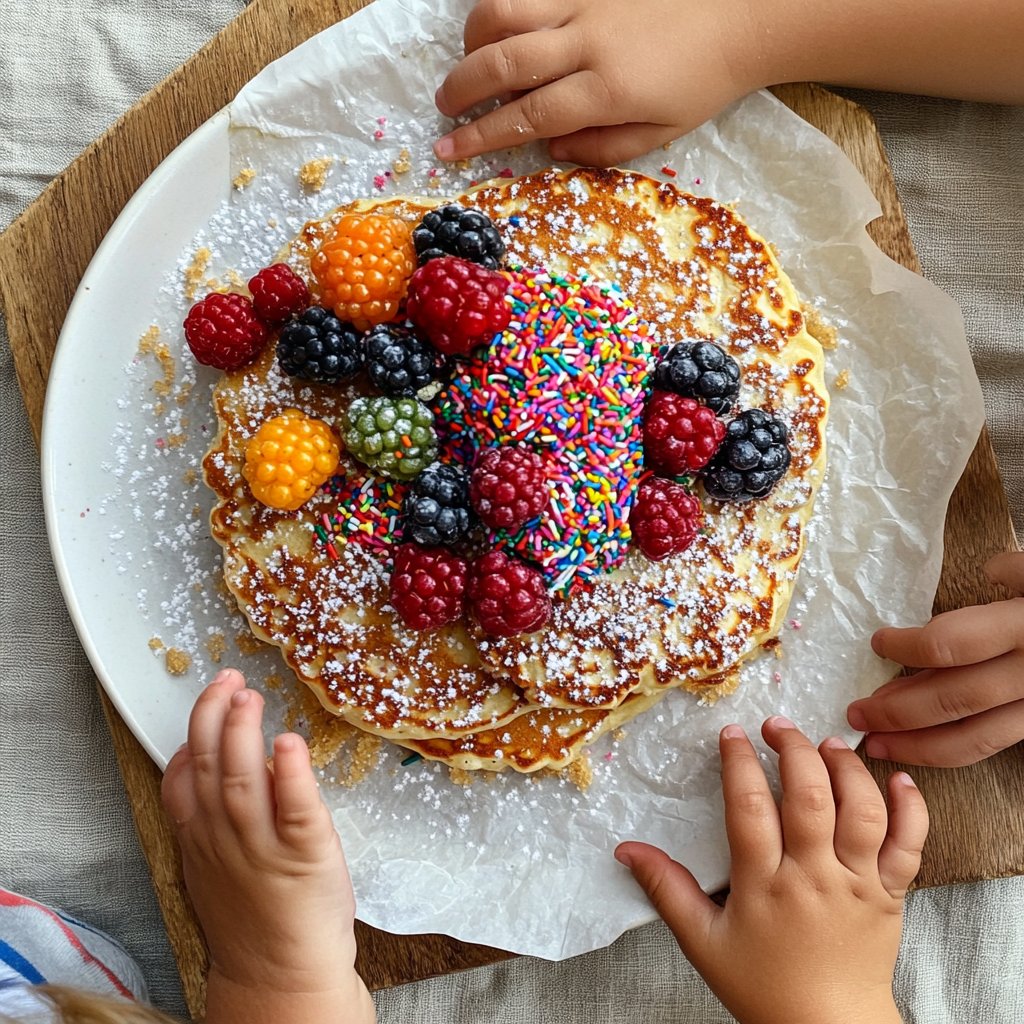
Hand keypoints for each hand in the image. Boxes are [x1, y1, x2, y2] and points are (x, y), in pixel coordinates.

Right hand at [161, 669, 374, 1023]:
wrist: (280, 976)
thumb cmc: (255, 917)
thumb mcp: (213, 865)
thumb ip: (210, 815)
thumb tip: (219, 759)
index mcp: (203, 838)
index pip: (184, 775)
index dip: (194, 729)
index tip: (210, 695)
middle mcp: (226, 837)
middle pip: (209, 767)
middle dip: (214, 717)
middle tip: (229, 679)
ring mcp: (263, 846)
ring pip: (241, 780)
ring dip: (242, 735)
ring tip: (249, 698)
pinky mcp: (305, 853)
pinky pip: (295, 808)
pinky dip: (289, 774)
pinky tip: (288, 744)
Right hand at [434, 0, 764, 165]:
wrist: (742, 16)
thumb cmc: (700, 83)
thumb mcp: (659, 134)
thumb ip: (601, 148)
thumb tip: (548, 147)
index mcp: (607, 90)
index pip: (528, 116)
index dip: (482, 135)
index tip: (449, 150)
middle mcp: (589, 41)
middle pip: (504, 61)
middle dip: (462, 87)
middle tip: (444, 107)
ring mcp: (586, 0)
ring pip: (505, 11)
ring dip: (474, 40)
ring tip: (470, 63)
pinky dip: (502, 8)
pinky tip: (498, 28)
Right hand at [616, 718, 927, 1023]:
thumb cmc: (764, 988)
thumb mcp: (703, 942)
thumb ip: (666, 890)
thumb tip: (627, 850)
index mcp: (765, 886)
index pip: (750, 808)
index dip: (740, 762)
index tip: (733, 734)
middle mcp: (814, 877)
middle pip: (810, 796)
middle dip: (794, 749)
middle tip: (778, 726)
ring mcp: (857, 884)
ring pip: (861, 810)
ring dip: (847, 768)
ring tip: (828, 744)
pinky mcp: (892, 895)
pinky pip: (909, 845)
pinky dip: (911, 808)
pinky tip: (899, 779)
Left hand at [848, 552, 1023, 766]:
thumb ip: (1016, 574)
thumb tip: (987, 574)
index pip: (953, 644)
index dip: (907, 647)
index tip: (878, 643)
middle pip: (954, 699)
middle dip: (897, 710)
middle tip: (856, 713)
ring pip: (977, 737)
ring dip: (920, 746)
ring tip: (877, 746)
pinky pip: (1000, 744)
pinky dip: (957, 750)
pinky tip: (926, 749)